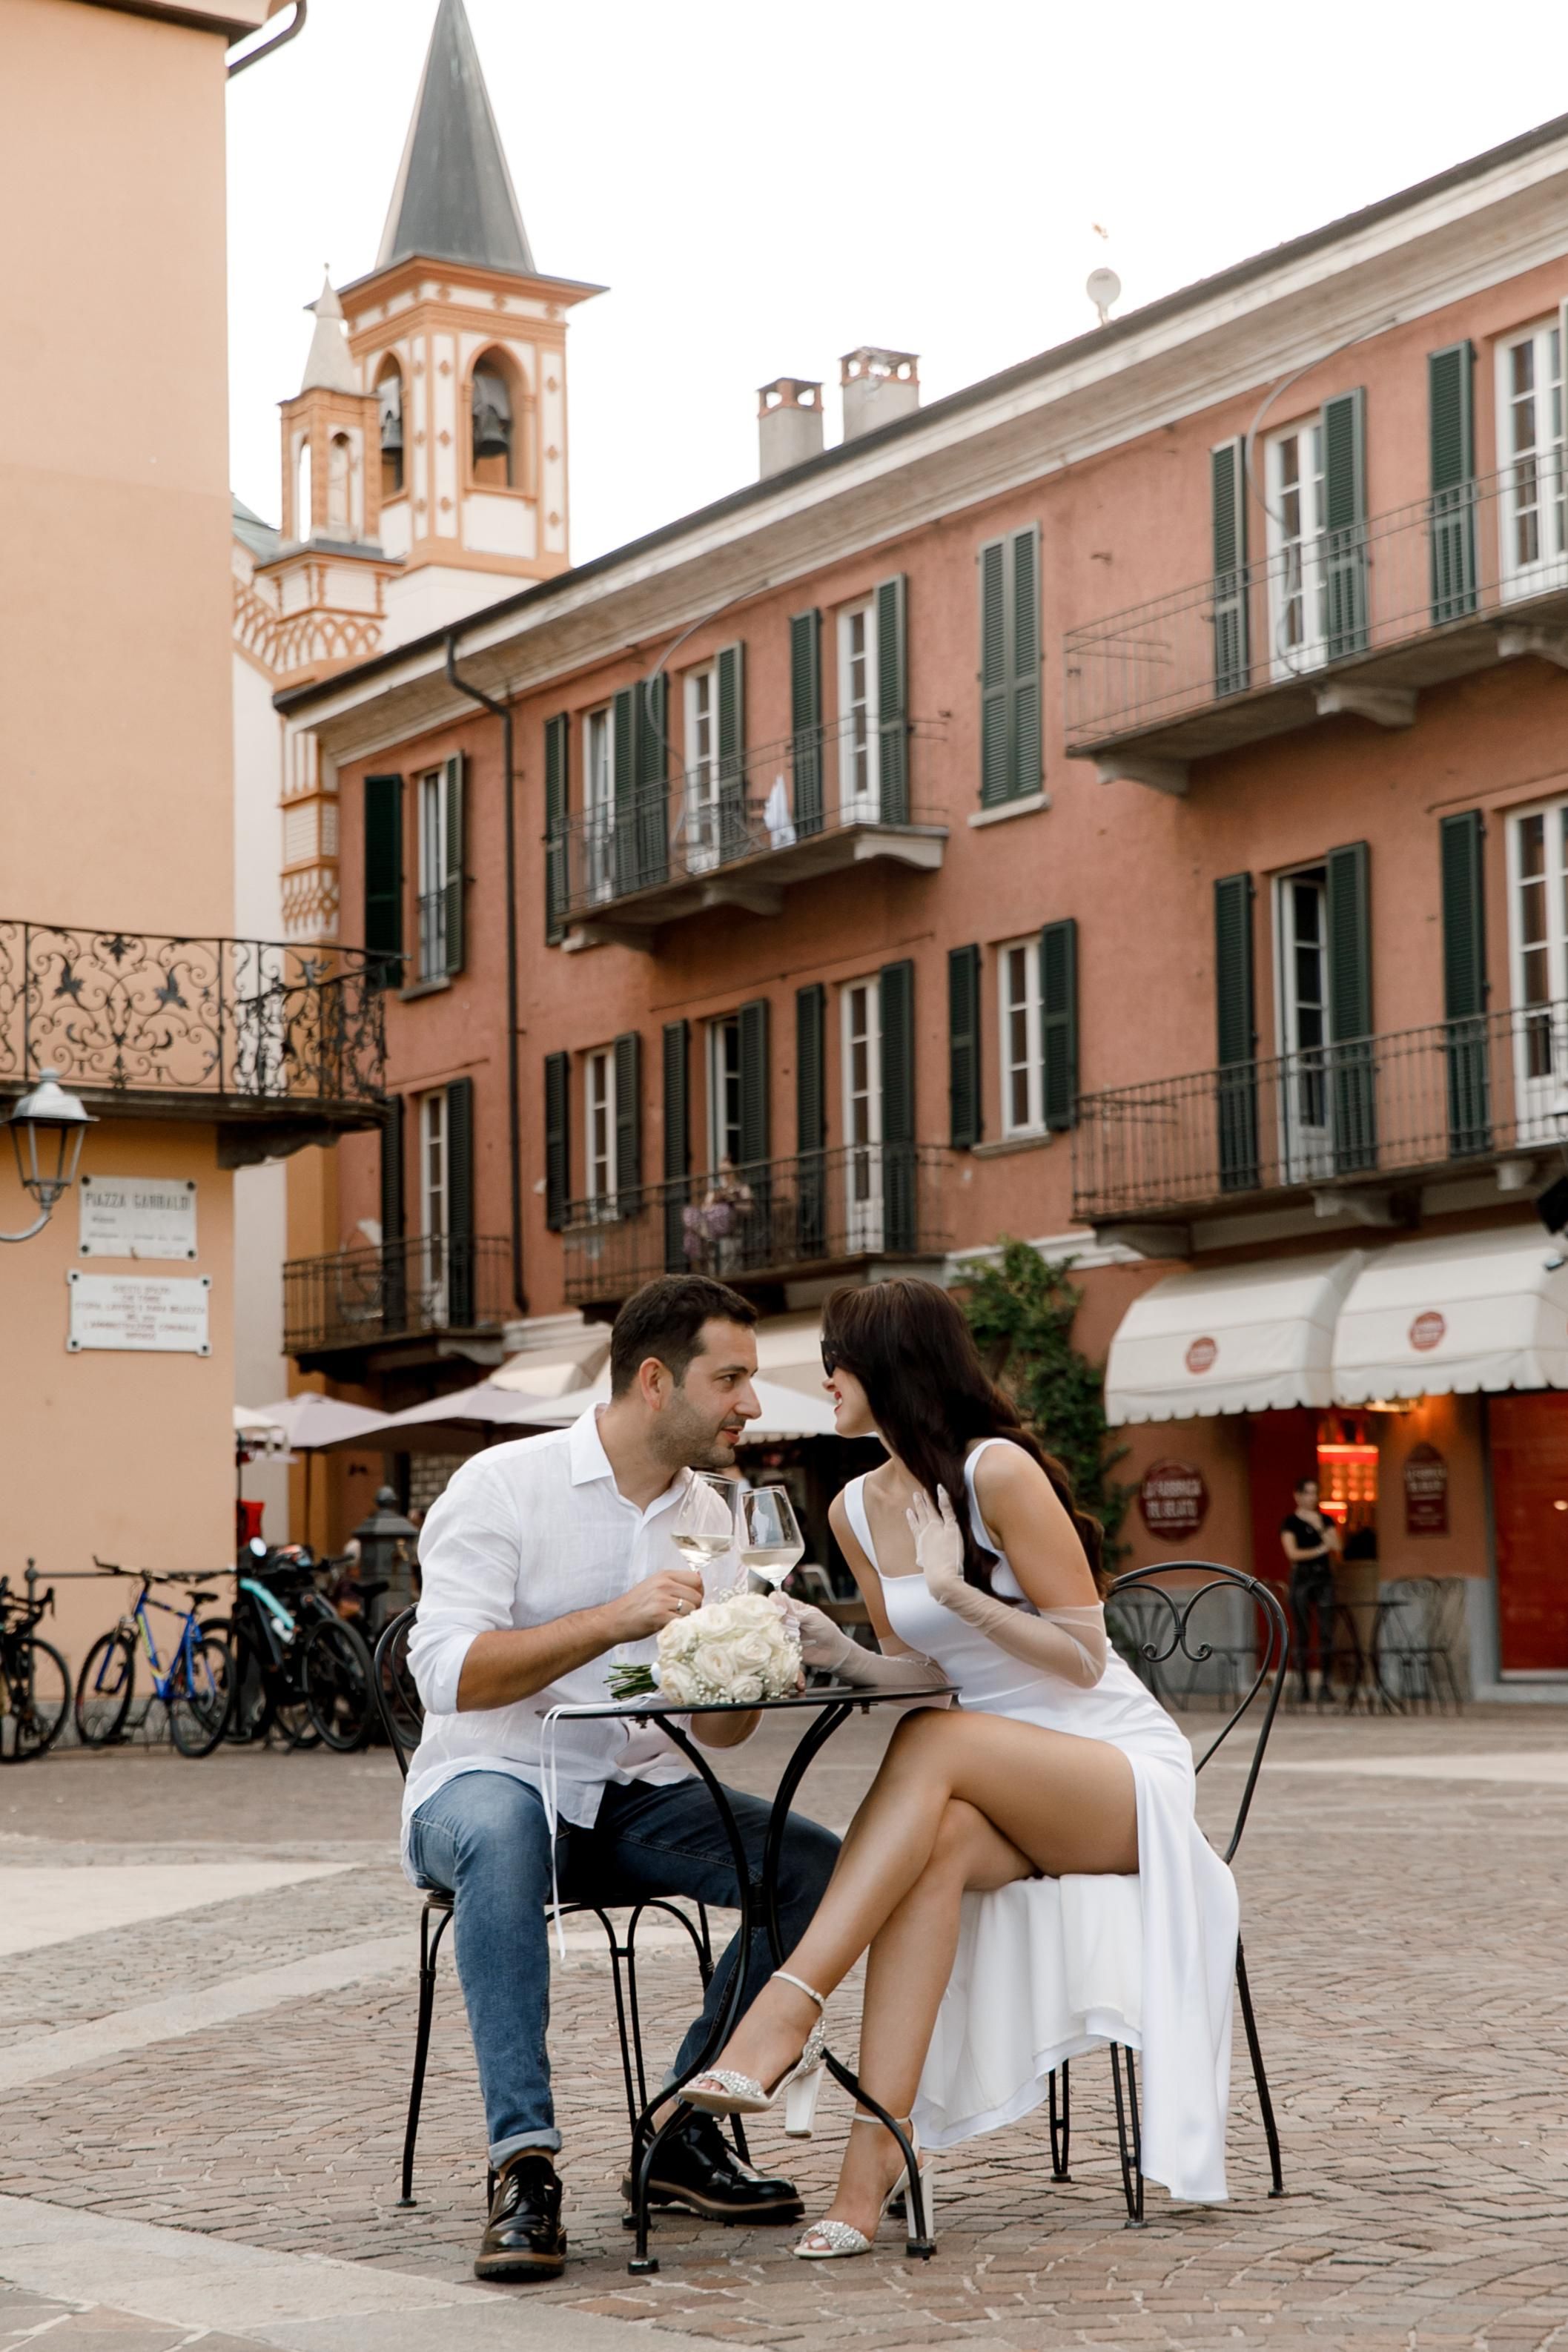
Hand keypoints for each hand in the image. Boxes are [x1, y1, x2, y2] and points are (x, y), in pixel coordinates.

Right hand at [609, 1568, 704, 1643]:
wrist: (614, 1619)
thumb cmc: (635, 1605)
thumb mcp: (654, 1586)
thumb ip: (674, 1584)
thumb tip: (700, 1581)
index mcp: (664, 1575)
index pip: (696, 1579)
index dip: (698, 1592)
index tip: (691, 1601)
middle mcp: (664, 1584)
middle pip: (697, 1595)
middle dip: (695, 1607)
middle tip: (684, 1615)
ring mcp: (661, 1599)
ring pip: (692, 1609)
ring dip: (688, 1618)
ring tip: (676, 1621)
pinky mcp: (659, 1615)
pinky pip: (682, 1621)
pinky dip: (680, 1626)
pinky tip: (670, 1626)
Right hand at [773, 1593, 848, 1668]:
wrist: (832, 1651)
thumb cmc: (826, 1630)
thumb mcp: (813, 1617)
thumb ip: (797, 1614)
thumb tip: (781, 1611)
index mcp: (792, 1607)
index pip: (776, 1598)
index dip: (775, 1602)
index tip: (782, 1609)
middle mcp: (785, 1619)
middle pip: (771, 1614)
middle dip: (781, 1619)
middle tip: (795, 1625)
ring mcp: (783, 1633)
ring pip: (772, 1629)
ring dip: (784, 1631)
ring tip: (797, 1636)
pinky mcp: (783, 1646)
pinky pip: (775, 1643)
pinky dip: (782, 1643)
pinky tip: (793, 1644)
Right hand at [907, 1485, 965, 1605]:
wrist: (942, 1579)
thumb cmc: (937, 1578)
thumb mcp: (927, 1568)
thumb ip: (923, 1562)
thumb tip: (919, 1561)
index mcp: (922, 1545)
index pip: (915, 1529)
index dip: (912, 1520)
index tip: (908, 1512)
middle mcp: (927, 1535)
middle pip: (922, 1516)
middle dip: (918, 1505)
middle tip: (915, 1495)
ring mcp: (937, 1530)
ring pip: (931, 1510)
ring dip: (927, 1499)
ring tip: (923, 1490)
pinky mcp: (950, 1527)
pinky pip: (946, 1509)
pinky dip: (943, 1498)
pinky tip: (940, 1488)